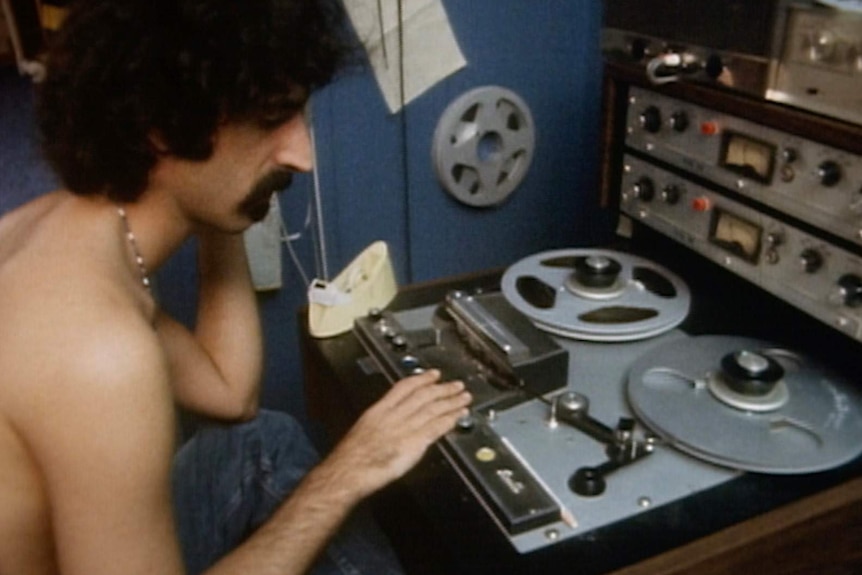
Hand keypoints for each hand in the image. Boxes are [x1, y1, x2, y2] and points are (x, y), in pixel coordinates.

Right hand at [326, 370, 470, 498]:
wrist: (349, 470)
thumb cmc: (350, 458)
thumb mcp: (362, 432)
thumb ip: (379, 427)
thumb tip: (388, 428)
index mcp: (379, 410)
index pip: (404, 387)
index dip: (421, 379)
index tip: (433, 374)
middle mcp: (394, 415)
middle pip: (423, 396)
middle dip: (441, 389)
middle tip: (457, 384)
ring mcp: (405, 427)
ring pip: (433, 409)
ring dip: (451, 402)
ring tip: (464, 397)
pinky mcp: (415, 442)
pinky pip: (436, 427)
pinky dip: (449, 420)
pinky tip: (459, 416)